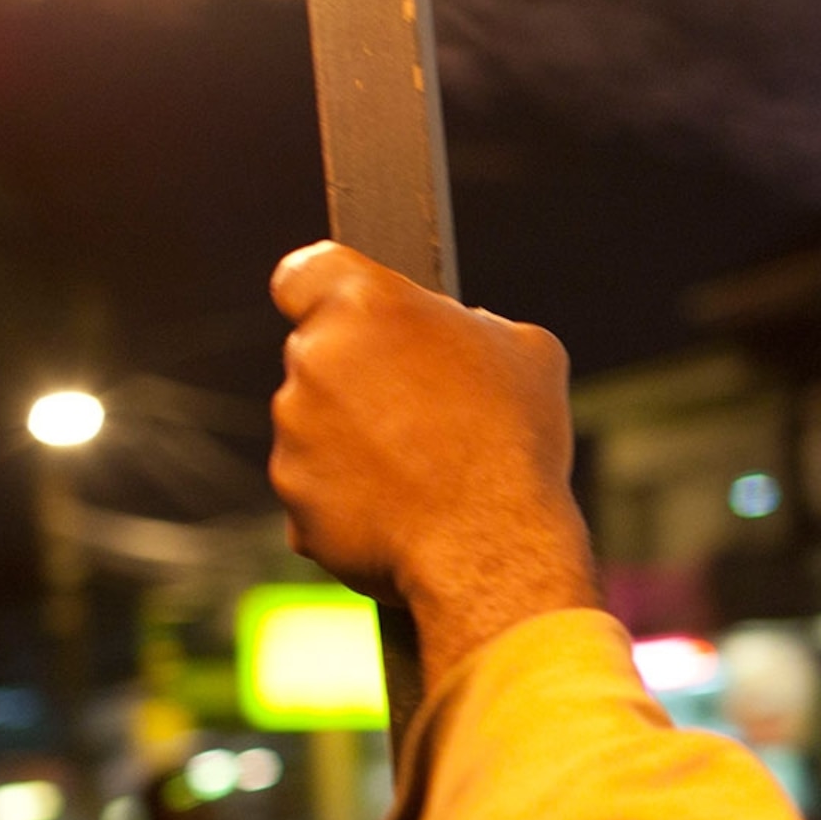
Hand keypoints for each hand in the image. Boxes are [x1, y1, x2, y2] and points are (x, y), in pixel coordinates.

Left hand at [267, 242, 590, 619]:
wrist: (491, 548)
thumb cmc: (514, 443)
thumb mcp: (527, 353)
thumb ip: (474, 326)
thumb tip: (460, 334)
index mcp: (367, 305)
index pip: (305, 271)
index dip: (324, 291)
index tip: (347, 315)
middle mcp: (316, 359)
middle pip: (322, 355)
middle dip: (363, 379)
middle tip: (427, 413)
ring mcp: (294, 432)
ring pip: (317, 425)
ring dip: (356, 442)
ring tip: (426, 473)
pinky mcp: (292, 496)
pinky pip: (317, 489)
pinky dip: (350, 500)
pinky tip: (406, 514)